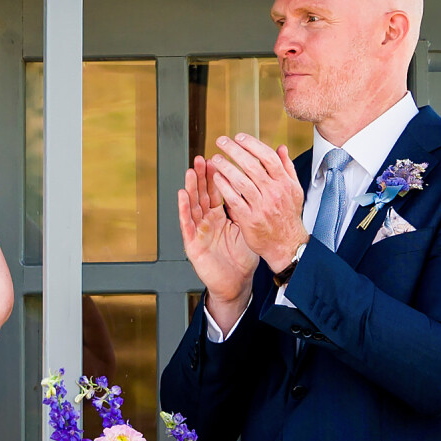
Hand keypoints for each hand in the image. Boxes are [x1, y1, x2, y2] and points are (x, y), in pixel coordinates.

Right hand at [177, 158, 258, 320]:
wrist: (236, 283)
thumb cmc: (242, 258)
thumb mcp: (247, 227)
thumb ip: (249, 207)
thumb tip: (258, 186)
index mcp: (220, 216)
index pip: (217, 191)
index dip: (216, 175)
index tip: (217, 158)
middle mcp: (207, 221)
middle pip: (203, 194)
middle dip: (202, 176)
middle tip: (202, 158)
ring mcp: (199, 231)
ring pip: (193, 205)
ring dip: (191, 188)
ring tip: (191, 170)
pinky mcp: (192, 244)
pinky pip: (187, 224)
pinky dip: (184, 209)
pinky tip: (182, 195)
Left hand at [206, 134, 310, 274]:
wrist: (286, 244)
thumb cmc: (288, 215)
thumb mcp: (294, 190)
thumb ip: (286, 167)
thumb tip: (281, 148)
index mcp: (285, 183)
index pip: (268, 157)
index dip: (252, 144)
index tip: (239, 137)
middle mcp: (274, 193)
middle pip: (252, 165)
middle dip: (234, 150)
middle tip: (222, 142)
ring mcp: (262, 206)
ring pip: (241, 181)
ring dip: (226, 167)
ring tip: (215, 158)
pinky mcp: (250, 219)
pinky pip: (234, 199)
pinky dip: (224, 187)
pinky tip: (216, 178)